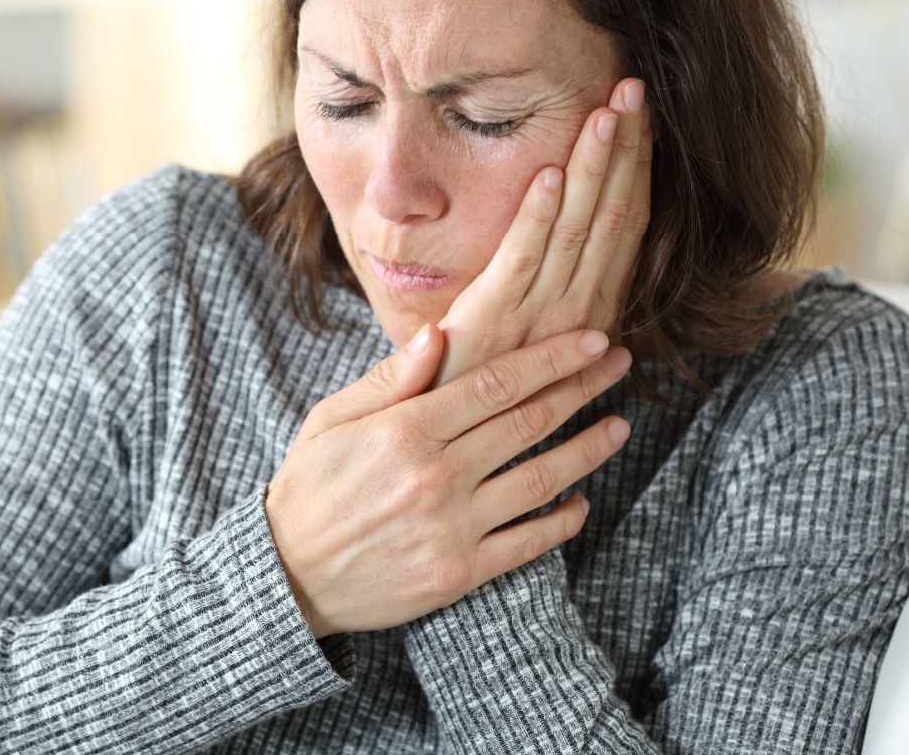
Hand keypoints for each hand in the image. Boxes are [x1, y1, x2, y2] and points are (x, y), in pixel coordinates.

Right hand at [264, 325, 632, 637]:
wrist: (288, 576)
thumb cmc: (310, 487)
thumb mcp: (332, 419)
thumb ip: (389, 378)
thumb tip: (439, 332)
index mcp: (404, 430)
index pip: (496, 383)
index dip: (551, 358)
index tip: (591, 340)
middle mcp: (434, 475)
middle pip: (528, 422)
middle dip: (582, 388)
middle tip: (620, 365)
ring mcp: (451, 526)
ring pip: (539, 479)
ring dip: (587, 450)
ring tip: (619, 427)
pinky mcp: (459, 572)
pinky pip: (527, 543)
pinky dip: (561, 521)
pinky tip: (581, 502)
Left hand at [434, 77, 651, 384]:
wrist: (449, 439)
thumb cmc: (485, 382)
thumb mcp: (536, 338)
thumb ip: (561, 301)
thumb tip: (598, 288)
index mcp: (592, 308)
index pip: (625, 224)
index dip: (637, 166)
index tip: (644, 114)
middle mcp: (578, 309)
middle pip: (611, 214)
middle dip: (625, 149)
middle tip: (634, 87)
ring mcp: (537, 314)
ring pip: (576, 227)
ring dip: (592, 168)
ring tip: (606, 112)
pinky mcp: (492, 319)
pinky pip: (521, 258)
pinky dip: (536, 214)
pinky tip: (548, 171)